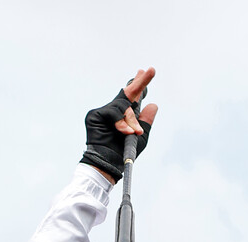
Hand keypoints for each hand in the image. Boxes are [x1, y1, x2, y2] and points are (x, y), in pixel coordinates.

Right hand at [80, 68, 158, 183]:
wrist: (108, 166)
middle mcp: (112, 112)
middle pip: (127, 93)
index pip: (132, 97)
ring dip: (131, 121)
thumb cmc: (123, 154)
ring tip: (134, 133)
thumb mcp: (140, 138)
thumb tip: (153, 104)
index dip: (139, 85)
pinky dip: (122, 123)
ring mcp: (102, 113)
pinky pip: (113, 113)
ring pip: (122, 106)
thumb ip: (145, 122)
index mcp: (123, 117)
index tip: (145, 71)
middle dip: (140, 83)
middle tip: (151, 71)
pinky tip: (126, 132)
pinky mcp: (94, 115)